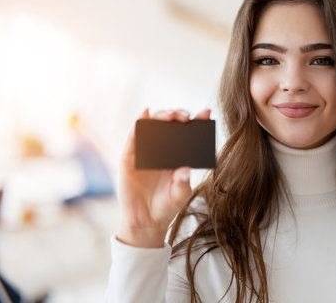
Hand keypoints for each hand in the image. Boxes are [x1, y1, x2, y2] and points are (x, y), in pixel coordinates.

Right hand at [116, 108, 210, 247]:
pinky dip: (139, 123)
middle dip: (178, 115)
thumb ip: (183, 183)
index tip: (206, 113)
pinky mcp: (129, 156)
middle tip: (186, 117)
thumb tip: (186, 169)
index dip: (197, 121)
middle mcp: (163, 149)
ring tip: (171, 116)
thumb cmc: (167, 206)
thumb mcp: (180, 195)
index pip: (188, 133)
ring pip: (153, 125)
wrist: (146, 221)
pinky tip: (145, 114)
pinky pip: (133, 136)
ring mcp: (146, 151)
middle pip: (170, 124)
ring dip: (162, 116)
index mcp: (178, 155)